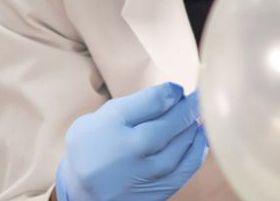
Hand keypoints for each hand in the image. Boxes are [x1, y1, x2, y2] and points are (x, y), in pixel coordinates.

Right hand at [56, 83, 207, 200]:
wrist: (79, 194)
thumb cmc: (88, 148)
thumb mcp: (94, 118)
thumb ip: (129, 107)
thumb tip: (168, 95)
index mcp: (112, 123)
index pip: (154, 100)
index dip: (172, 91)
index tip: (177, 89)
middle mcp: (130, 147)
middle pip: (171, 121)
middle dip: (188, 106)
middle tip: (197, 97)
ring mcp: (145, 172)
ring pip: (181, 144)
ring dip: (193, 127)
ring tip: (197, 116)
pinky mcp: (156, 190)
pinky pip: (186, 168)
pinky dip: (197, 150)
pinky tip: (199, 138)